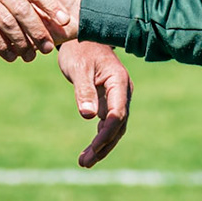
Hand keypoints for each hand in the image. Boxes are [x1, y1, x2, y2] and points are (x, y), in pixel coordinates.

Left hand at [56, 40, 131, 165]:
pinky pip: (109, 123)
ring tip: (84, 162)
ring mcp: (118, 97)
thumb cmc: (80, 50)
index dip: (106, 133)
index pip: (117, 114)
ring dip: (102, 145)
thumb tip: (88, 115)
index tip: (93, 148)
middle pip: (118, 125)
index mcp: (119, 82)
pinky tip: (90, 150)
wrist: (82, 38)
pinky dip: (101, 137)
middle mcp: (123, 91)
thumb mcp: (78, 68)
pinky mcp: (110, 101)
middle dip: (103, 145)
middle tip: (85, 162)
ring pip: (115, 127)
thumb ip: (84, 91)